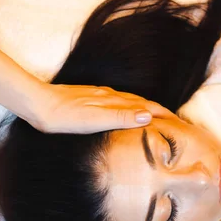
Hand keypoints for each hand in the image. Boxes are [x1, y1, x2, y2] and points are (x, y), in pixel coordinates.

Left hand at [26, 83, 173, 133]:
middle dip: (160, 112)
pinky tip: (125, 111)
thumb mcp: (94, 120)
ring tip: (157, 117)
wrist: (39, 105)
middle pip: (142, 103)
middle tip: (175, 122)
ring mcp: (100, 96)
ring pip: (130, 101)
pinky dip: (130, 107)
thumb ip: (121, 117)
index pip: (147, 108)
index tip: (181, 124)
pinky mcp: (90, 98)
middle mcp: (110, 96)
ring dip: (146, 109)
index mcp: (114, 102)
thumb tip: (149, 115)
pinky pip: (118, 102)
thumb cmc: (64, 117)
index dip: (165, 116)